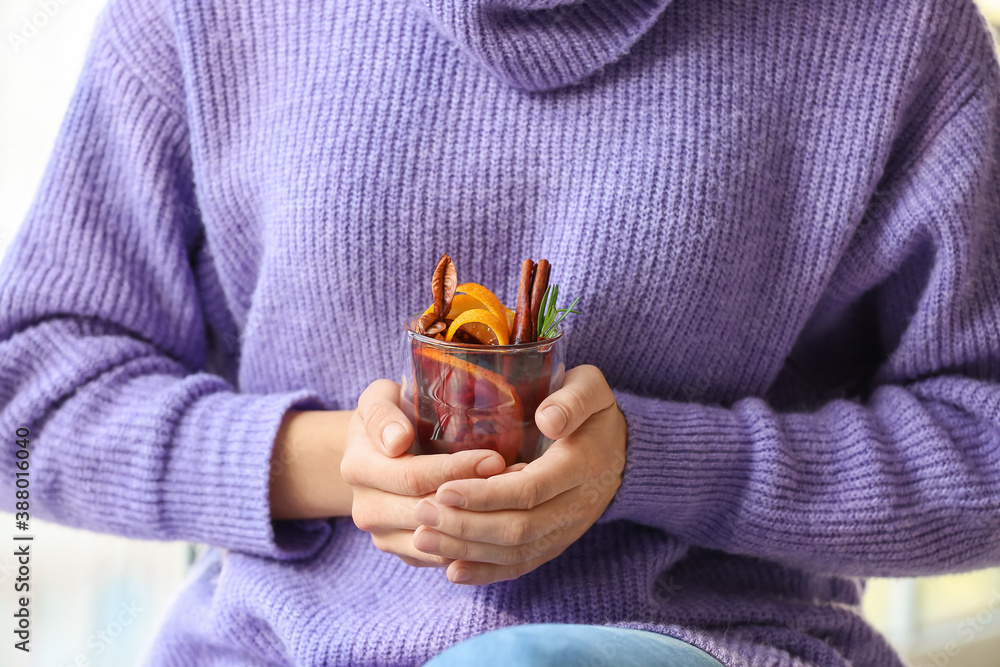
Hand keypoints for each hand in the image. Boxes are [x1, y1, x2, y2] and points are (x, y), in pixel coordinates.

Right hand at [340, 379, 513, 566]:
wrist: (375, 454)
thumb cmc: (389, 417)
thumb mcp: (378, 399)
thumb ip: (382, 414)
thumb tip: (397, 441)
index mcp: (358, 468)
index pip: (412, 477)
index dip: (456, 470)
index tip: (495, 458)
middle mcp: (366, 510)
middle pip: (428, 513)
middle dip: (476, 498)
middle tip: (520, 479)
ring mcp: (384, 537)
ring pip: (439, 542)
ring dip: (481, 522)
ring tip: (518, 497)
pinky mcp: (405, 553)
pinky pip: (444, 558)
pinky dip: (476, 542)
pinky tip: (502, 517)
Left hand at [411, 364, 626, 584]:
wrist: (622, 450)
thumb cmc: (593, 411)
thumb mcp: (591, 389)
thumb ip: (572, 400)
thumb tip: (547, 419)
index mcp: (582, 465)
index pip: (530, 490)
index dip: (486, 494)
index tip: (444, 488)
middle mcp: (576, 506)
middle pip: (517, 529)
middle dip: (465, 525)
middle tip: (420, 512)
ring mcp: (566, 530)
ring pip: (515, 552)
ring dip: (466, 550)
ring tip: (422, 538)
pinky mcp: (555, 543)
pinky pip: (521, 565)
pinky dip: (486, 572)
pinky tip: (452, 571)